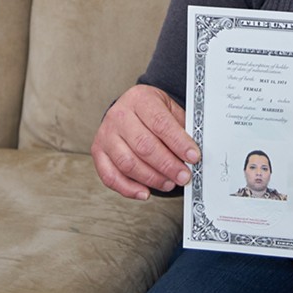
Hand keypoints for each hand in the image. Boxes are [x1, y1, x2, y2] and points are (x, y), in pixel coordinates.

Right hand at [91, 85, 198, 200]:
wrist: (129, 107)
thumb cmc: (152, 111)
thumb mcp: (169, 109)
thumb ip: (181, 127)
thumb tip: (194, 152)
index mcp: (140, 99)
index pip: (160, 123)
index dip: (178, 142)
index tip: (193, 156)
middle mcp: (119, 115)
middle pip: (144, 145)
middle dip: (167, 165)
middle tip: (184, 176)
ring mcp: (106, 134)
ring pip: (128, 163)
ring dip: (152, 178)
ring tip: (169, 183)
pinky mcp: (98, 151)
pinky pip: (110, 176)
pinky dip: (128, 189)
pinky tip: (145, 193)